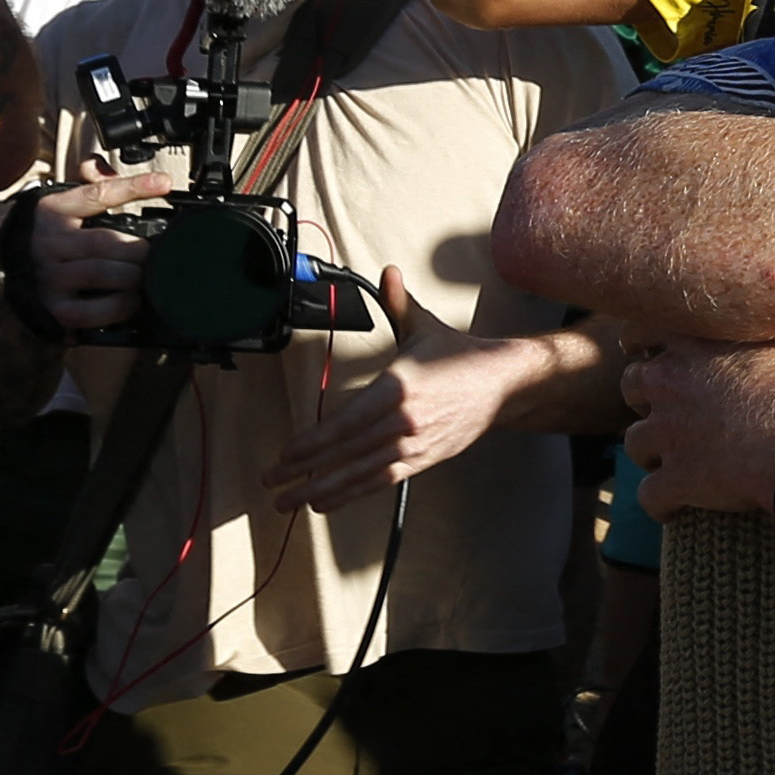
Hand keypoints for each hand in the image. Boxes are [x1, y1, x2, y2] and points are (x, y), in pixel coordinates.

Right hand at [25, 163, 179, 336]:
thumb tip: (103, 168)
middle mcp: (49, 243)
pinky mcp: (57, 308)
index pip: (98, 194)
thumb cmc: (58, 239)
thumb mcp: (68, 206)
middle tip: (151, 254)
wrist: (22, 277)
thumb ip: (91, 185)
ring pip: (101, 273)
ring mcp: (50, 277)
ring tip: (143, 276)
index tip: (164, 183)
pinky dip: (120, 306)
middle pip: (105, 242)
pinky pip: (93, 310)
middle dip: (138, 249)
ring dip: (131, 276)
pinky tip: (130, 299)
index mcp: (54, 211)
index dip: (133, 187)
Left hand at [264, 270, 520, 511]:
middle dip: (305, 470)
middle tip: (272, 483)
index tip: (286, 453)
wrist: (502, 384)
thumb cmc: (459, 356)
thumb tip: (389, 273)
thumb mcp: (424, 326)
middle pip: (347, 451)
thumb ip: (398, 302)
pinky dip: (351, 494)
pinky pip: (381, 480)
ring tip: (290, 501)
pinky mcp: (422, 459)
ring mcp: (413, 444)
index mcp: (398, 387)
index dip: (314, 442)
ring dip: (322, 489)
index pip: (347, 421)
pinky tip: (325, 501)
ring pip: (360, 473)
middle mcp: (403, 421)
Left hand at [616, 334, 774, 516]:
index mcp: (696, 339)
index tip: (652, 353)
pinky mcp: (678, 480)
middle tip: (675, 411)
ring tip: (676, 464)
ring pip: (635, 444)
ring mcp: (670, 432)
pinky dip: (661, 504)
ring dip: (653, 453)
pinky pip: (650, 496)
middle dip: (647, 399)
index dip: (644, 344)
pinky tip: (676, 510)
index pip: (640, 330)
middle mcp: (671, 381)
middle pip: (631, 386)